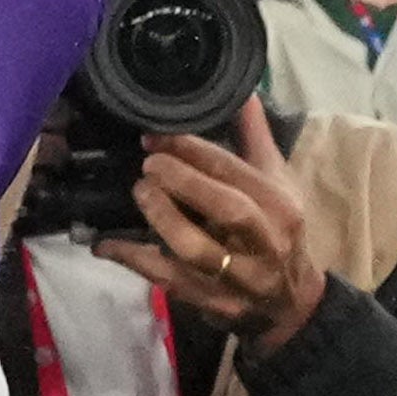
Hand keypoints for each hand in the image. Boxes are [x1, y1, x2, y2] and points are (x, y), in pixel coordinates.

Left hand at [116, 116, 328, 351]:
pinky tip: (105, 244)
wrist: (291, 303)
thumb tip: (244, 91)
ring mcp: (239, 277)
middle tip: (149, 164)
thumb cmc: (279, 232)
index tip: (159, 137)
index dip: (195, 151)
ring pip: (198, 251)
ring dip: (163, 219)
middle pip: (229, 210)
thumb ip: (255, 138)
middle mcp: (265, 241)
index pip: (238, 172)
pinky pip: (168, 281)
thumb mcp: (277, 183)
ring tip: (140, 192)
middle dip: (185, 182)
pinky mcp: (212, 303)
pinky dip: (134, 260)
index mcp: (280, 205)